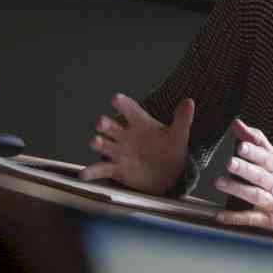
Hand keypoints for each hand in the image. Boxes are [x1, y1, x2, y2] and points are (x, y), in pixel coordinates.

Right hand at [79, 94, 194, 194]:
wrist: (170, 175)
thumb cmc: (171, 150)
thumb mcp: (179, 135)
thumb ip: (182, 119)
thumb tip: (190, 101)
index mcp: (140, 123)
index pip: (129, 110)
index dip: (122, 103)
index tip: (116, 98)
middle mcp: (125, 135)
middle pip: (111, 126)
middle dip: (105, 124)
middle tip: (102, 122)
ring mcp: (118, 152)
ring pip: (104, 145)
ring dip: (98, 143)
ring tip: (95, 141)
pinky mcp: (116, 169)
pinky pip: (101, 169)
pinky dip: (91, 172)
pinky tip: (83, 174)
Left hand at [211, 118, 272, 231]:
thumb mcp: (272, 156)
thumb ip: (254, 139)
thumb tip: (236, 123)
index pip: (265, 157)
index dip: (253, 151)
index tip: (241, 146)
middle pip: (260, 175)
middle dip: (245, 168)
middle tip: (230, 163)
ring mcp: (271, 201)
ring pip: (255, 195)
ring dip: (237, 189)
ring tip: (219, 182)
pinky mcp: (266, 219)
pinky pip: (250, 218)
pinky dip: (235, 217)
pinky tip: (219, 215)